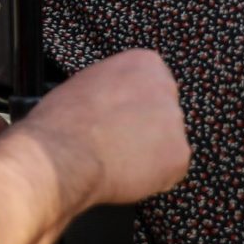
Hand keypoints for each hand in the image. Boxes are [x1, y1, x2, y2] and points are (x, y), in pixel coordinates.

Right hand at [17, 50, 188, 206]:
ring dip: (148, 155)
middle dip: (144, 130)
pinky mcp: (179, 157)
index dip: (132, 107)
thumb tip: (111, 104)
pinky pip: (169, 171)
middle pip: (162, 113)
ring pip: (166, 144)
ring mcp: (176, 124)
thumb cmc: (64, 121)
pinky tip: (125, 175)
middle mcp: (166, 88)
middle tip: (118, 143)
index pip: (150, 84)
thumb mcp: (84, 83)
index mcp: (144, 63)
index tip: (119, 119)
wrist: (64, 155)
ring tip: (116, 162)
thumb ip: (110, 88)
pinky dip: (152, 179)